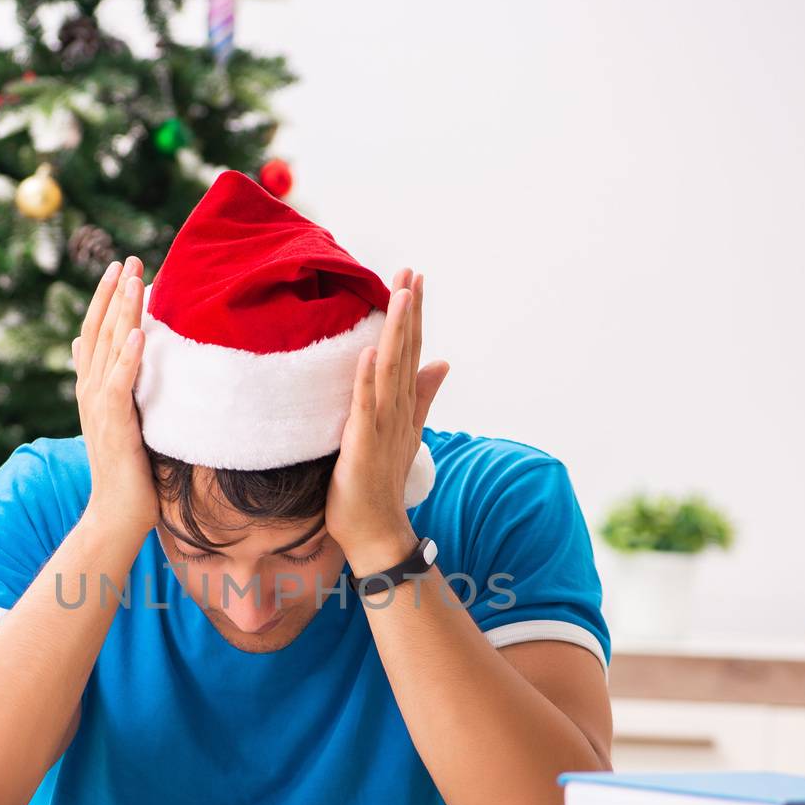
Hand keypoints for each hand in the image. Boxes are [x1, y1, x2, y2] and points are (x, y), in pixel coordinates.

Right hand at [72, 256, 158, 542]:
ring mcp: (99, 409)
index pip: (94, 333)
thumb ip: (109, 385)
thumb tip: (88, 351)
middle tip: (128, 259)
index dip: (105, 300)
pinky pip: (119, 385)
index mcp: (92, 388)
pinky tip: (137, 334)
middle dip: (114, 294)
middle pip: (99, 332)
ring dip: (120, 313)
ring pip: (107, 350)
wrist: (118, 514)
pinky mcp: (114, 427)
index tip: (120, 268)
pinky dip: (127, 358)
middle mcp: (90, 393)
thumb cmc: (127, 470)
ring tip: (133, 280)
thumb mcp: (118, 419)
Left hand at [325, 269, 448, 571]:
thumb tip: (441, 361)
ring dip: (394, 334)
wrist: (376, 532)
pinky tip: (368, 352)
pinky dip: (367, 381)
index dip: (413, 316)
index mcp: (403, 407)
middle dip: (408, 313)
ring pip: (390, 373)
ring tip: (398, 297)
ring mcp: (382, 429)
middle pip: (405, 354)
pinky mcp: (362, 447)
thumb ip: (422, 396)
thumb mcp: (403, 432)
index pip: (411, 352)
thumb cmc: (380, 484)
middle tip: (411, 272)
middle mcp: (397, 412)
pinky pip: (364, 409)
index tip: (414, 279)